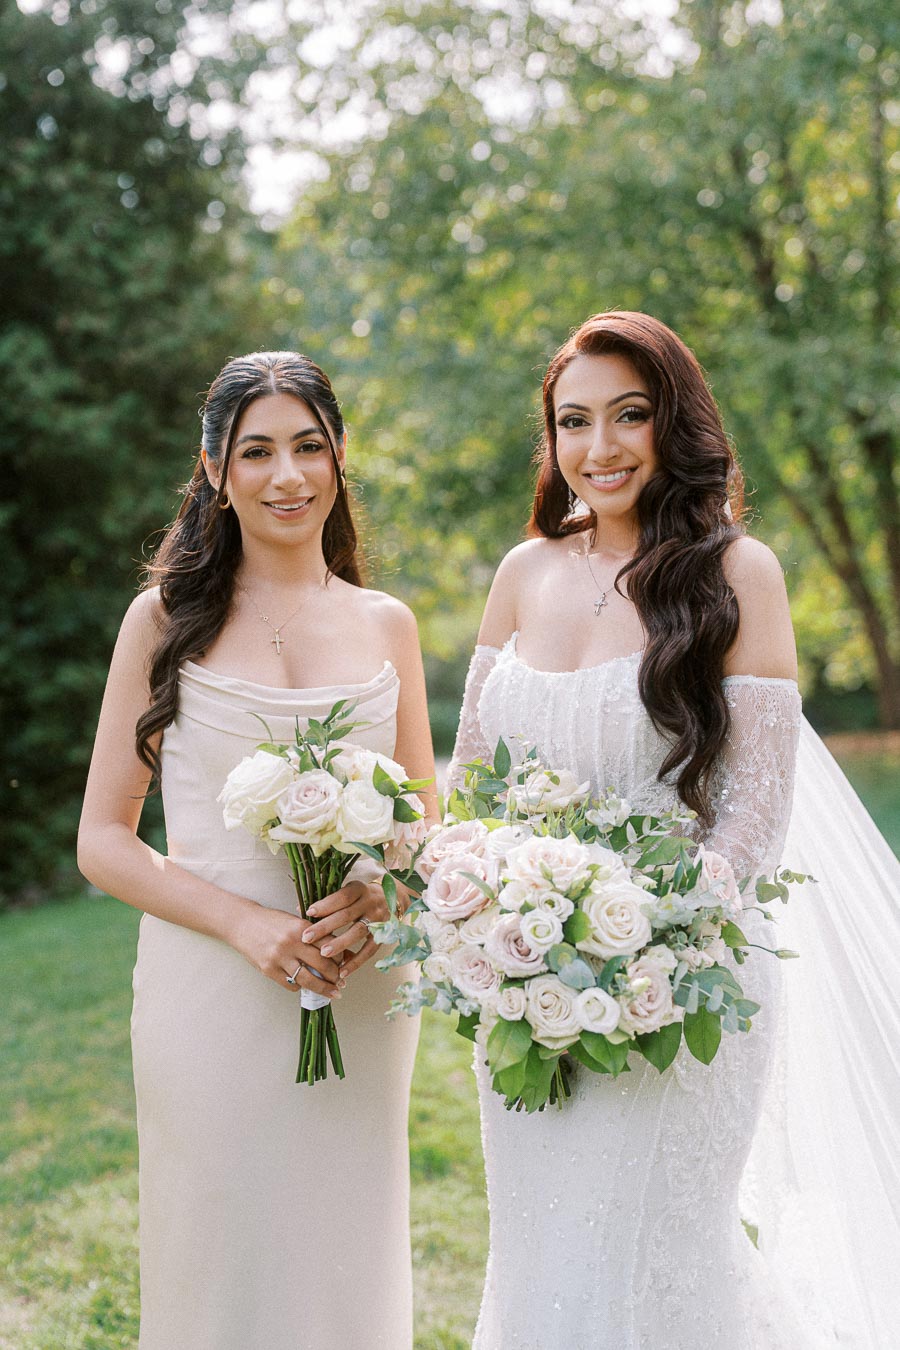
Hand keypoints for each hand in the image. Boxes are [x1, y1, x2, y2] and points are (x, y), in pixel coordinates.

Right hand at [230, 901, 344, 997]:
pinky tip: (304, 986)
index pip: (328, 946)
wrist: (243, 923)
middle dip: (335, 976)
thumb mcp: (294, 921)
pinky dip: (300, 987)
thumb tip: (334, 951)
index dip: (340, 957)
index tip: (345, 964)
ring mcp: (279, 958)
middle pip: (322, 965)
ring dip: (323, 988)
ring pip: (308, 980)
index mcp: (301, 928)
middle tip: (342, 982)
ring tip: (332, 992)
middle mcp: (291, 943)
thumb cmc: (272, 921)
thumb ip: (312, 935)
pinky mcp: (268, 970)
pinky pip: (291, 985)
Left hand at [301, 879, 394, 977]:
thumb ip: (328, 900)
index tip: (309, 912)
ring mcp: (378, 920)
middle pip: (347, 915)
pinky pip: (369, 951)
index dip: (326, 904)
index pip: (342, 897)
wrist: (391, 899)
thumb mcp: (348, 892)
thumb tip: (300, 907)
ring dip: (340, 944)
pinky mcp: (383, 936)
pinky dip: (356, 962)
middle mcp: (370, 903)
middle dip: (325, 927)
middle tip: (306, 938)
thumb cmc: (361, 897)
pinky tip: (342, 971)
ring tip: (323, 954)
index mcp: (359, 890)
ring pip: (358, 933)